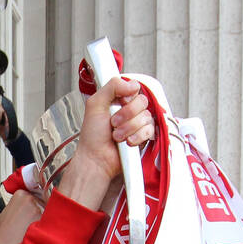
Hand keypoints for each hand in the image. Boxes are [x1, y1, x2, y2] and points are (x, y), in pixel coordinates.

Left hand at [56, 75, 154, 210]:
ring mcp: (137, 124)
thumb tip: (132, 84)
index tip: (119, 103)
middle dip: (126, 114)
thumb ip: (111, 86)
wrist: (96, 159)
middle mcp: (129, 111)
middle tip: (113, 123)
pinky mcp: (143, 137)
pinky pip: (150, 130)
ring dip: (129, 128)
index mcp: (118, 101)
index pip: (134, 88)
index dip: (128, 96)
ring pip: (146, 117)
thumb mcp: (95, 104)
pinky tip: (127, 142)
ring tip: (116, 136)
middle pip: (142, 102)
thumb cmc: (92, 136)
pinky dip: (137, 136)